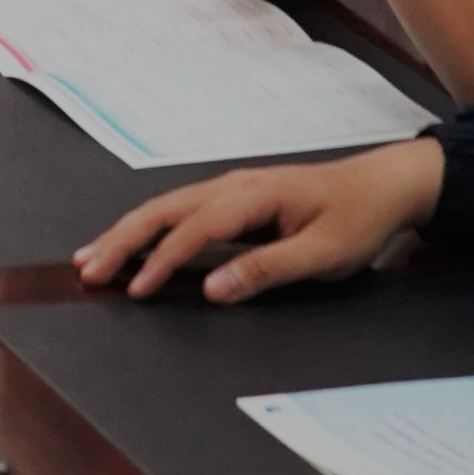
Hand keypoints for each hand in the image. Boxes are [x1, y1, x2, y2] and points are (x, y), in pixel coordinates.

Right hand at [72, 139, 444, 301]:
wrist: (385, 185)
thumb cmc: (358, 219)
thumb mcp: (323, 254)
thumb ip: (267, 270)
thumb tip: (215, 289)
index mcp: (255, 195)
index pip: (196, 229)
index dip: (163, 261)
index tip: (136, 289)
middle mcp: (235, 185)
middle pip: (164, 210)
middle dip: (122, 240)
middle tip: (88, 271)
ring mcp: (232, 188)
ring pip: (165, 207)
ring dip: (126, 232)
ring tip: (90, 258)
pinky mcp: (234, 198)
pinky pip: (180, 211)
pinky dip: (148, 227)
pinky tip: (131, 243)